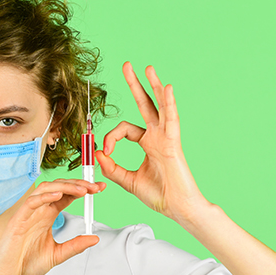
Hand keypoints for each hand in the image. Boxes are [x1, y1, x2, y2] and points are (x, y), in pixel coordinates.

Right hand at [0, 178, 104, 274]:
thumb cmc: (25, 265)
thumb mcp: (57, 255)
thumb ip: (75, 246)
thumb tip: (95, 238)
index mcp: (47, 217)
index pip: (67, 196)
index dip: (83, 190)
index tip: (99, 189)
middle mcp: (39, 211)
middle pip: (59, 188)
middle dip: (78, 184)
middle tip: (95, 187)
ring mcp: (28, 214)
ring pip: (46, 189)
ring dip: (65, 186)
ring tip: (82, 190)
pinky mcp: (18, 220)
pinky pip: (31, 202)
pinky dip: (44, 196)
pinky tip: (58, 195)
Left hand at [95, 62, 208, 224]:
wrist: (177, 208)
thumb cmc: (159, 195)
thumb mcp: (128, 180)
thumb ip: (112, 168)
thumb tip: (97, 153)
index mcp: (148, 144)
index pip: (124, 129)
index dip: (110, 138)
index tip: (104, 151)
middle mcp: (157, 136)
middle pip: (145, 105)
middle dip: (136, 85)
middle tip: (127, 66)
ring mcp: (167, 137)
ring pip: (159, 106)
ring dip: (153, 86)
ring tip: (147, 68)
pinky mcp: (174, 143)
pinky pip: (171, 119)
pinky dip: (169, 103)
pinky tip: (167, 87)